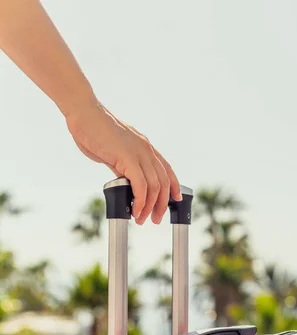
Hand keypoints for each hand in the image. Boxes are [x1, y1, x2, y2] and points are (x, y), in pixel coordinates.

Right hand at [65, 100, 181, 224]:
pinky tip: (135, 209)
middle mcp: (147, 150)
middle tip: (154, 219)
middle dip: (161, 204)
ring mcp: (139, 153)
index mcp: (146, 148)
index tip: (174, 200)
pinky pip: (141, 184)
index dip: (173, 187)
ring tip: (141, 218)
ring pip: (155, 186)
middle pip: (164, 182)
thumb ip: (124, 167)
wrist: (84, 114)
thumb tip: (126, 184)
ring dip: (149, 206)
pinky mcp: (127, 157)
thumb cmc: (95, 132)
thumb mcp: (115, 152)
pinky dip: (140, 200)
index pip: (167, 170)